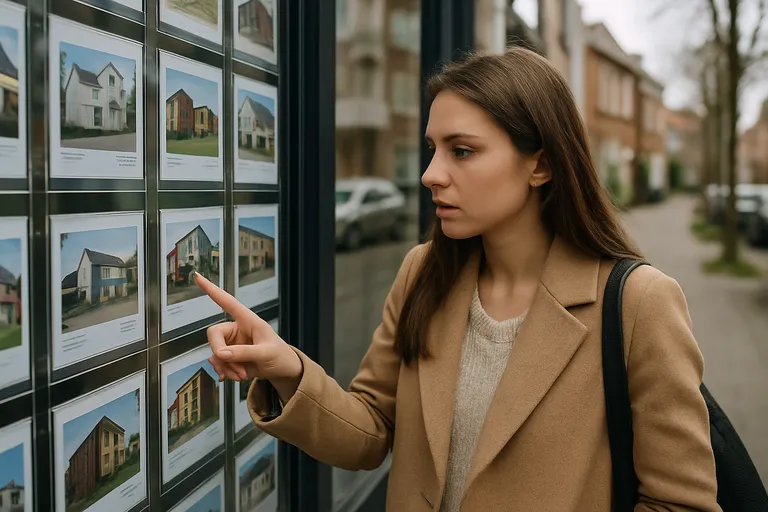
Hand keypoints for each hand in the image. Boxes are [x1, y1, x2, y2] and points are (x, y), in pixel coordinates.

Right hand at [194, 272, 302, 392]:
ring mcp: (232, 343)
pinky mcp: (230, 357)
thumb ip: (244, 352)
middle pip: (213, 334)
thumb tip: (221, 354)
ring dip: (225, 367)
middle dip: (220, 353)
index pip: (227, 302)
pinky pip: (218, 363)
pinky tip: (233, 377)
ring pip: (215, 352)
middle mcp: (236, 329)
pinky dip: (225, 372)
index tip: (198, 277)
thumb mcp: (266, 353)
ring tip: (242, 375)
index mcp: (247, 320)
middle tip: (234, 369)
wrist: (282, 371)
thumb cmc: (280, 355)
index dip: (212, 290)